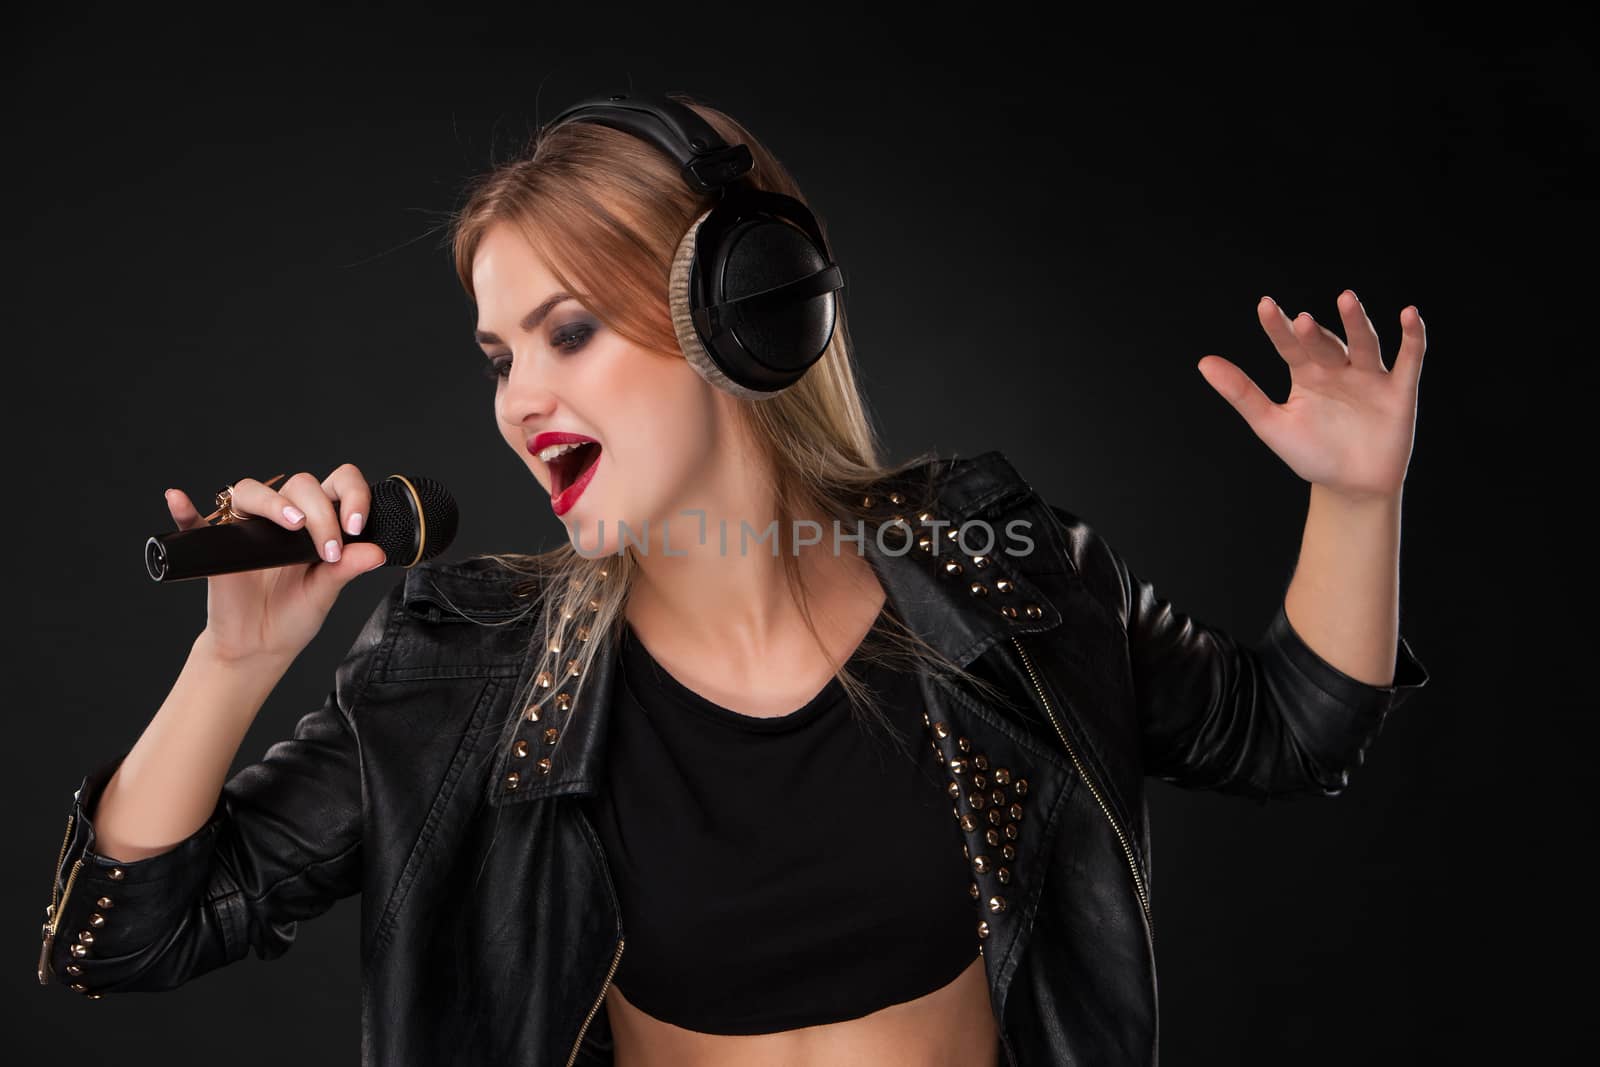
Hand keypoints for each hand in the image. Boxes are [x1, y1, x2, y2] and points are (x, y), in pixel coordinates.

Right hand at [165, 464, 385, 661]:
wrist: (259, 645)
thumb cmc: (293, 615)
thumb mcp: (324, 593)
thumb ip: (347, 569)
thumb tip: (376, 552)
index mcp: (317, 522)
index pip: (336, 486)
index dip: (351, 495)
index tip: (356, 527)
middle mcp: (283, 517)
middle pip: (299, 484)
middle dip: (320, 511)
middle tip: (327, 549)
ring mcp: (248, 527)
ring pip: (253, 490)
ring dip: (273, 502)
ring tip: (292, 524)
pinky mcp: (217, 545)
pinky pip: (195, 522)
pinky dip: (185, 510)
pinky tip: (178, 501)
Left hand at [1195, 291, 1426, 501]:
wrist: (1351, 487)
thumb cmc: (1311, 454)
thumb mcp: (1271, 424)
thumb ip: (1241, 392)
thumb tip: (1203, 363)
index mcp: (1306, 374)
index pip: (1289, 345)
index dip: (1277, 328)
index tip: (1264, 307)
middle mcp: (1337, 369)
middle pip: (1325, 344)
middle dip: (1313, 333)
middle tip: (1300, 320)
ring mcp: (1369, 377)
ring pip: (1363, 343)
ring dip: (1356, 323)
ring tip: (1346, 299)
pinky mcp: (1399, 390)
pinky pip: (1408, 360)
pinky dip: (1412, 338)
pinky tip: (1409, 315)